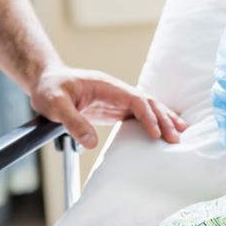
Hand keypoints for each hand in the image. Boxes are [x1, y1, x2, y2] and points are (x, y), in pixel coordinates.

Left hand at [30, 65, 187, 149]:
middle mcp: (116, 91)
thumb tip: (91, 143)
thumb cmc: (49, 90)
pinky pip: (139, 115)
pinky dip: (153, 122)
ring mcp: (117, 99)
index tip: (156, 134)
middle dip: (163, 119)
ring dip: (164, 119)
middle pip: (147, 102)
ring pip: (147, 107)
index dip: (147, 116)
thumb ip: (72, 122)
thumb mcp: (54, 105)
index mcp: (106, 86)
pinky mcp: (114, 109)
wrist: (45, 82)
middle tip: (176, 139)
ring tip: (180, 133)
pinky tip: (163, 131)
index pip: (135, 99)